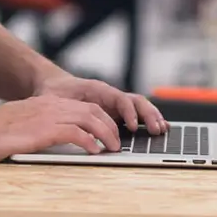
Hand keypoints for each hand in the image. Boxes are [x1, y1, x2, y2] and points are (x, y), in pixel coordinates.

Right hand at [0, 95, 121, 162]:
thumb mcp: (20, 123)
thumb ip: (36, 125)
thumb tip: (44, 136)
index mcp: (45, 103)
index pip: (82, 105)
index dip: (100, 117)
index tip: (108, 131)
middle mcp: (50, 106)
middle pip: (91, 109)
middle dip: (109, 124)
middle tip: (116, 141)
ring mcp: (48, 116)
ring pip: (89, 118)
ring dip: (105, 133)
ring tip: (113, 147)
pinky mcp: (44, 129)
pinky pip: (75, 132)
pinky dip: (89, 141)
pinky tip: (94, 151)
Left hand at [33, 74, 168, 136]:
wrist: (54, 86)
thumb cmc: (54, 92)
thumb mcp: (55, 100)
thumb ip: (63, 110)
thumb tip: (71, 125)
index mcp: (98, 90)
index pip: (119, 99)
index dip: (128, 112)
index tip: (132, 126)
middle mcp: (109, 96)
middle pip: (135, 101)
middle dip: (147, 115)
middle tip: (156, 130)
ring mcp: (114, 104)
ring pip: (138, 107)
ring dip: (151, 117)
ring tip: (162, 130)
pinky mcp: (115, 112)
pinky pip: (135, 114)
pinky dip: (147, 120)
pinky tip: (158, 129)